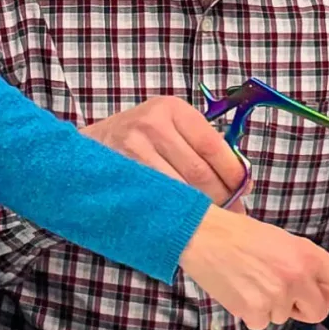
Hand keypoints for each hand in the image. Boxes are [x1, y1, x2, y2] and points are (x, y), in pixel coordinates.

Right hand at [83, 96, 246, 204]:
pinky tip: (183, 220)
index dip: (233, 174)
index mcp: (173, 109)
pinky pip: (160, 200)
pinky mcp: (123, 173)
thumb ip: (199, 145)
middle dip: (221, 198)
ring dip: (200, 210)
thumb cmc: (137, 140)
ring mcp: (134, 149)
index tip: (242, 191)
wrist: (86, 150)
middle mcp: (153, 124)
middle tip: (231, 213)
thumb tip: (241, 182)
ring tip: (209, 219)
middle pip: (200, 173)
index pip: (213, 146)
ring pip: (182, 190)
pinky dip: (176, 213)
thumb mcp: (168, 127)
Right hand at [178, 203, 328, 329]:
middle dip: (305, 303)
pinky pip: (263, 322)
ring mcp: (276, 297)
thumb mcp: (285, 244)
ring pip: (288, 316)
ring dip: (276, 305)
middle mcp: (297, 278)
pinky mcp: (255, 312)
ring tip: (254, 279)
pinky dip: (254, 311)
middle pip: (318, 310)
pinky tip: (242, 290)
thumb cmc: (242, 235)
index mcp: (308, 256)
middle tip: (280, 283)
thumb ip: (312, 270)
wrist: (204, 236)